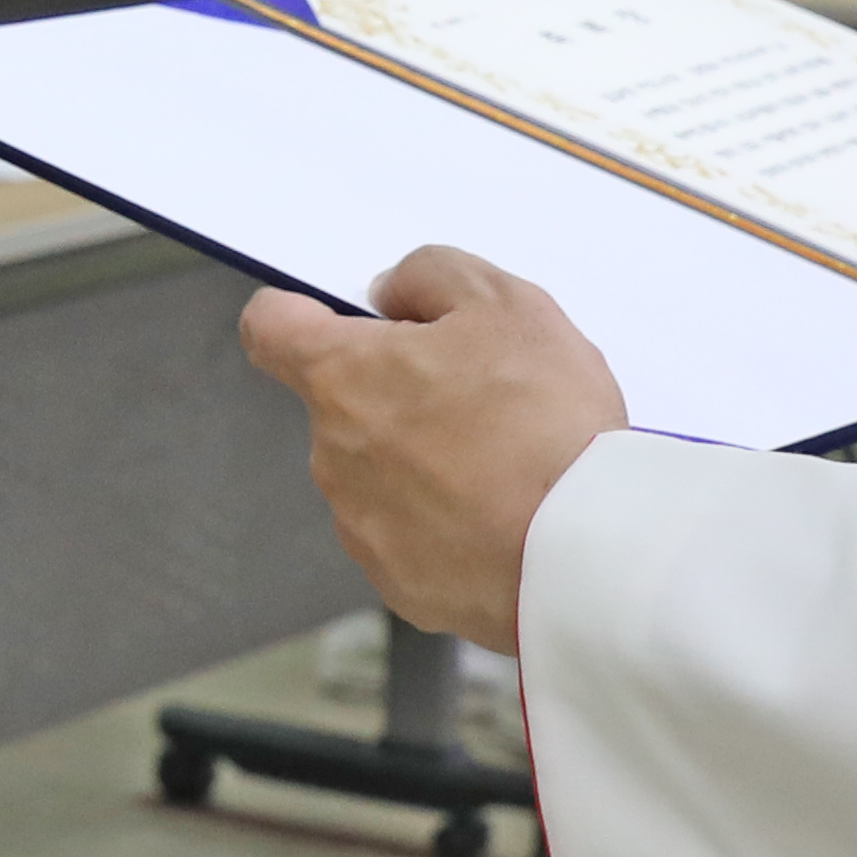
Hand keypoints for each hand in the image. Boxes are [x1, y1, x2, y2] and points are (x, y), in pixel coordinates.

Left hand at [236, 246, 627, 647]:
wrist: (585, 552)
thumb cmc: (545, 425)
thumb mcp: (506, 305)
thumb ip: (432, 276)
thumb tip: (392, 293)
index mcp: (344, 376)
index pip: (270, 328)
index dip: (296, 313)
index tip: (332, 316)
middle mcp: (333, 453)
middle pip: (344, 404)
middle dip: (398, 392)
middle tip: (480, 394)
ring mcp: (360, 524)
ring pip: (378, 471)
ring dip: (423, 459)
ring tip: (505, 461)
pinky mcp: (396, 580)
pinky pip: (409, 533)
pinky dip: (445, 521)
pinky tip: (502, 514)